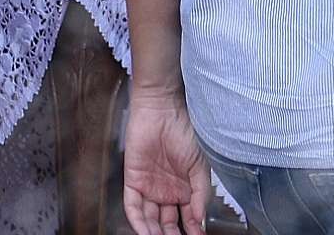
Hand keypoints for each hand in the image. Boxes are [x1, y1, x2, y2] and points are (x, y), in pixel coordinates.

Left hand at [122, 87, 211, 234]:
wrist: (163, 110)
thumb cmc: (185, 131)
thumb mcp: (200, 166)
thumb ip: (200, 194)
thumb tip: (199, 220)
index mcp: (184, 190)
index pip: (186, 219)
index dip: (191, 231)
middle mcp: (166, 191)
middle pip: (166, 224)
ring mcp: (149, 187)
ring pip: (149, 219)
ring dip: (154, 233)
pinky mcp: (133, 181)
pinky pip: (133, 206)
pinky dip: (138, 221)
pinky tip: (145, 232)